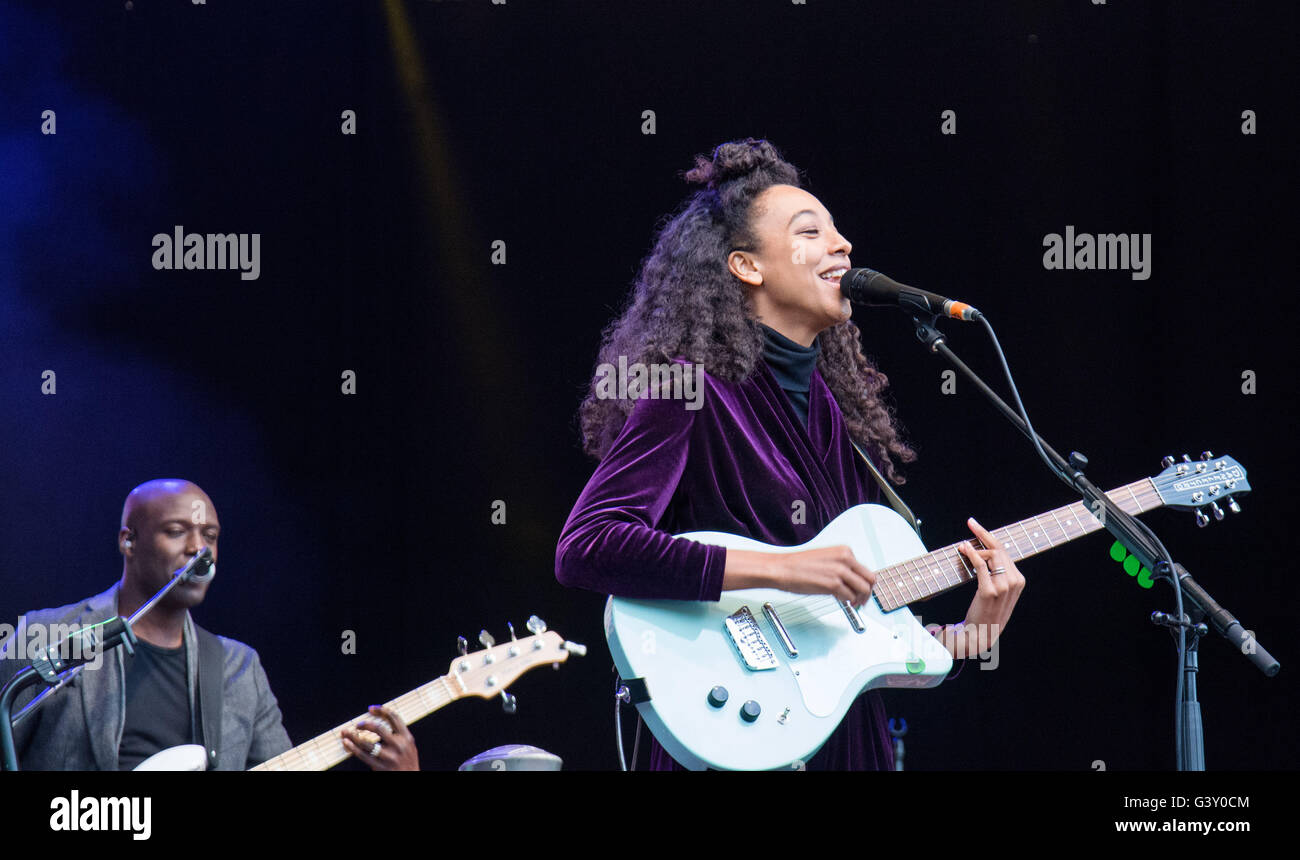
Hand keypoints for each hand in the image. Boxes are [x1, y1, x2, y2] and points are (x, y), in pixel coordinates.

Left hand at [341, 705, 419, 770]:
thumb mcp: (409, 746)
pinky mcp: (380, 766)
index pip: (394, 718)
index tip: (371, 708)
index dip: (381, 710)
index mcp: (407, 737)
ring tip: (346, 732)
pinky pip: (363, 755)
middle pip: (379, 728)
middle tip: (357, 724)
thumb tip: (382, 721)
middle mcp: (399, 745)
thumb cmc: (408, 762)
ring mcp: (389, 756)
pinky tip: (347, 743)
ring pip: (367, 742)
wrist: (411, 779)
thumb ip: (399, 734)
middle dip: (365, 724)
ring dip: (354, 736)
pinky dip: (353, 748)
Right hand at [769, 545, 876, 605]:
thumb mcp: (826, 559)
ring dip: (859, 599)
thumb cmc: (798, 565)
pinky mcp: (833, 584)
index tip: (861, 591)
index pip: (866, 570)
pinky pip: (850, 597)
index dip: (865, 583)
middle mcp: (845, 559)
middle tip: (862, 601)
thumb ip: (841, 567)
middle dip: (867, 593)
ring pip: (863, 590)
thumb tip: (851, 581)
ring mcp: (840, 572)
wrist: (781, 568)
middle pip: (870, 580)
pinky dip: (848, 602)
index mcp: (844, 551)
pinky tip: (840, 601)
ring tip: (852, 604)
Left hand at [948, 517, 1025, 657]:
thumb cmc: (987, 611)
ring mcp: (1002, 587)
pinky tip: (964, 549)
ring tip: (963, 545)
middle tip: (971, 523)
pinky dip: (972, 554)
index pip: (1005, 552)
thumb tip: (983, 552)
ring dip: (975, 545)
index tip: (977, 526)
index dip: (990, 537)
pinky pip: (980, 566)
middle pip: (999, 550)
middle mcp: (1014, 582)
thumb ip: (997, 573)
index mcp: (1018, 580)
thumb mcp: (999, 591)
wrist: (981, 635)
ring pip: (991, 555)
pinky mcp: (989, 591)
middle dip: (983, 534)